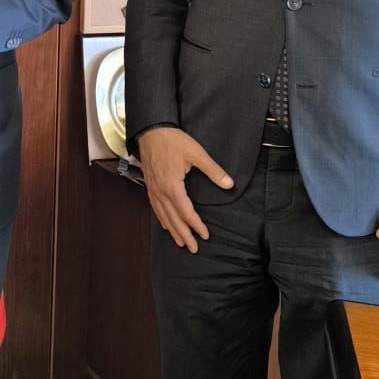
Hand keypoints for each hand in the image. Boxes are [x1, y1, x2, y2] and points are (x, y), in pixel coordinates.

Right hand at [137, 126, 233, 252]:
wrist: (151, 130)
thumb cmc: (172, 140)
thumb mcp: (196, 153)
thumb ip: (213, 170)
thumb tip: (229, 184)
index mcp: (172, 185)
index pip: (186, 211)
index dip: (196, 225)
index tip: (205, 235)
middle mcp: (160, 191)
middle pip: (173, 218)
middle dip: (184, 234)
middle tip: (193, 248)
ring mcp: (153, 189)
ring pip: (163, 215)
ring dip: (172, 230)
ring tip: (180, 242)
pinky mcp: (150, 185)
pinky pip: (155, 208)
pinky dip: (162, 219)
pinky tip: (165, 224)